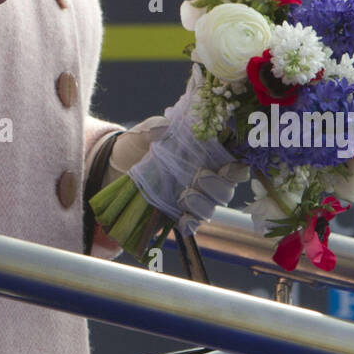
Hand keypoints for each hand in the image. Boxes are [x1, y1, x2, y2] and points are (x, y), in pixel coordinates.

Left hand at [110, 71, 250, 232]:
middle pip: (226, 190)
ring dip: (202, 205)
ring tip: (183, 195)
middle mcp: (203, 178)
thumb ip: (157, 128)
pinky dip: (190, 224)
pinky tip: (182, 219)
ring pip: (211, 208)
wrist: (116, 165)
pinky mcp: (176, 214)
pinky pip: (192, 224)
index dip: (237, 169)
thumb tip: (164, 129)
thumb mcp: (146, 131)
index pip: (233, 165)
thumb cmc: (139, 143)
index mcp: (205, 155)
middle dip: (218, 187)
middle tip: (199, 176)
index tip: (228, 166)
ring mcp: (191, 198)